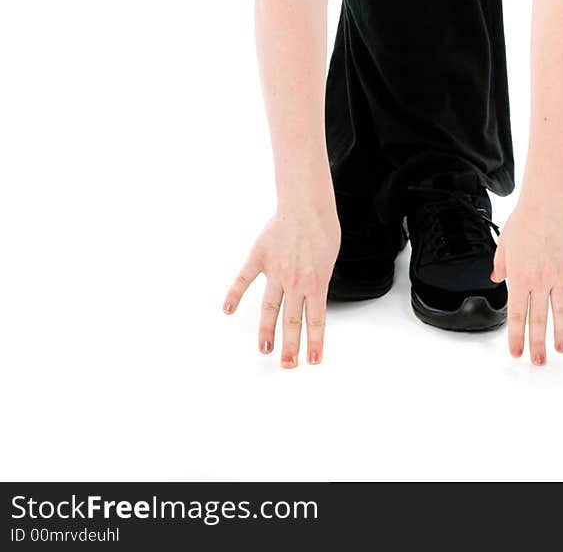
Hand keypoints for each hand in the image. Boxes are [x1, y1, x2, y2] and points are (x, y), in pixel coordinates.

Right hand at [221, 192, 341, 367]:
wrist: (307, 204)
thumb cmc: (322, 226)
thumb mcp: (329, 257)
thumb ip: (318, 278)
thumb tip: (313, 293)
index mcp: (316, 282)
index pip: (315, 321)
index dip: (314, 342)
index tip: (312, 360)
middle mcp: (295, 281)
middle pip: (291, 321)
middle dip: (290, 346)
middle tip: (287, 365)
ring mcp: (276, 271)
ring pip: (270, 308)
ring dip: (267, 331)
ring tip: (264, 349)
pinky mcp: (260, 258)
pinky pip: (244, 280)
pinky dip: (234, 294)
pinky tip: (226, 310)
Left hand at [489, 200, 562, 363]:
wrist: (547, 202)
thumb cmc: (525, 219)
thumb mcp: (504, 243)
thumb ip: (500, 264)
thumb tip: (496, 278)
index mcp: (520, 277)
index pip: (517, 315)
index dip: (516, 337)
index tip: (517, 352)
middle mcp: (540, 280)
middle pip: (539, 319)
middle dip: (538, 344)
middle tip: (539, 361)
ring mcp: (561, 274)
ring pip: (561, 311)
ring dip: (561, 332)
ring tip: (561, 349)